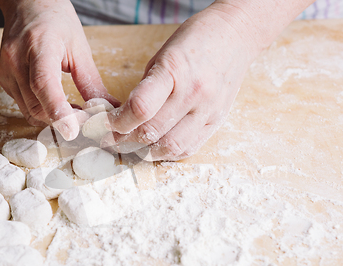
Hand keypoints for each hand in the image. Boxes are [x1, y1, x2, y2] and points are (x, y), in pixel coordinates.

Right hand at [0, 0, 118, 139]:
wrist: (27, 5)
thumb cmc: (56, 21)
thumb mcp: (80, 48)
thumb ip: (92, 83)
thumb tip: (110, 109)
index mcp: (39, 46)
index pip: (44, 84)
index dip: (58, 111)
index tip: (73, 131)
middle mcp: (16, 60)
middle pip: (37, 105)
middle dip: (62, 120)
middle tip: (86, 121)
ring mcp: (6, 71)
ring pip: (30, 111)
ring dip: (53, 119)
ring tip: (74, 112)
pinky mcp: (3, 79)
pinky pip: (24, 106)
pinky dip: (42, 111)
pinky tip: (58, 104)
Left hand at [103, 2, 257, 160]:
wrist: (235, 36)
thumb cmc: (195, 41)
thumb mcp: (162, 56)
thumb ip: (145, 88)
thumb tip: (124, 118)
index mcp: (174, 71)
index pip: (140, 108)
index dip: (118, 122)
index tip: (107, 124)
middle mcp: (193, 93)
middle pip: (152, 131)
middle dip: (126, 139)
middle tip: (113, 139)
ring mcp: (208, 109)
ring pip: (171, 146)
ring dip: (147, 152)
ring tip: (134, 146)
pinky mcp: (217, 120)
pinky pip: (190, 147)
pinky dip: (169, 152)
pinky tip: (157, 147)